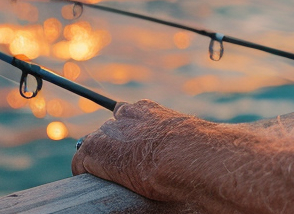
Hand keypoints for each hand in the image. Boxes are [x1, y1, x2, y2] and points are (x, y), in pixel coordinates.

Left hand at [71, 99, 188, 201]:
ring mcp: (109, 132)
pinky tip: (96, 183)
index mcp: (149, 110)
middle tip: (124, 168)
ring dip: (100, 160)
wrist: (186, 155)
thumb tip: (214, 147)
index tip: (131, 147)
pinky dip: (83, 172)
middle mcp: (126, 115)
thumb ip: (187, 138)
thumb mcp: (195, 137)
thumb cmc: (199, 150)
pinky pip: (79, 162)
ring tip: (113, 179)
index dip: (127, 133)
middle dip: (113, 147)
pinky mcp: (96, 149)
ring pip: (94, 144)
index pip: (127, 114)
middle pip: (108, 129)